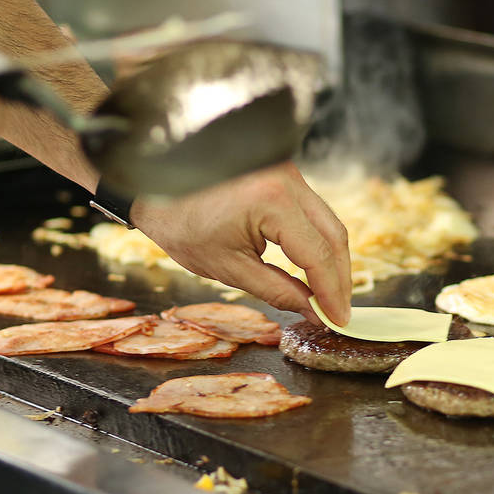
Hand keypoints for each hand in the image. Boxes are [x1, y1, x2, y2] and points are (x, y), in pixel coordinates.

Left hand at [131, 162, 351, 324]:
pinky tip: (314, 267)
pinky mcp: (283, 175)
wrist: (153, 185)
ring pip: (327, 221)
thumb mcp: (228, 267)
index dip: (332, 291)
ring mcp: (288, 173)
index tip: (338, 320)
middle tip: (339, 311)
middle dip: (340, 277)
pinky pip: (311, 212)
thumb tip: (314, 311)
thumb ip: (278, 291)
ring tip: (329, 295)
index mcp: (273, 201)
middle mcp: (288, 180)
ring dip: (331, 259)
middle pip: (334, 234)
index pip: (318, 254)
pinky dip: (317, 241)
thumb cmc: (181, 224)